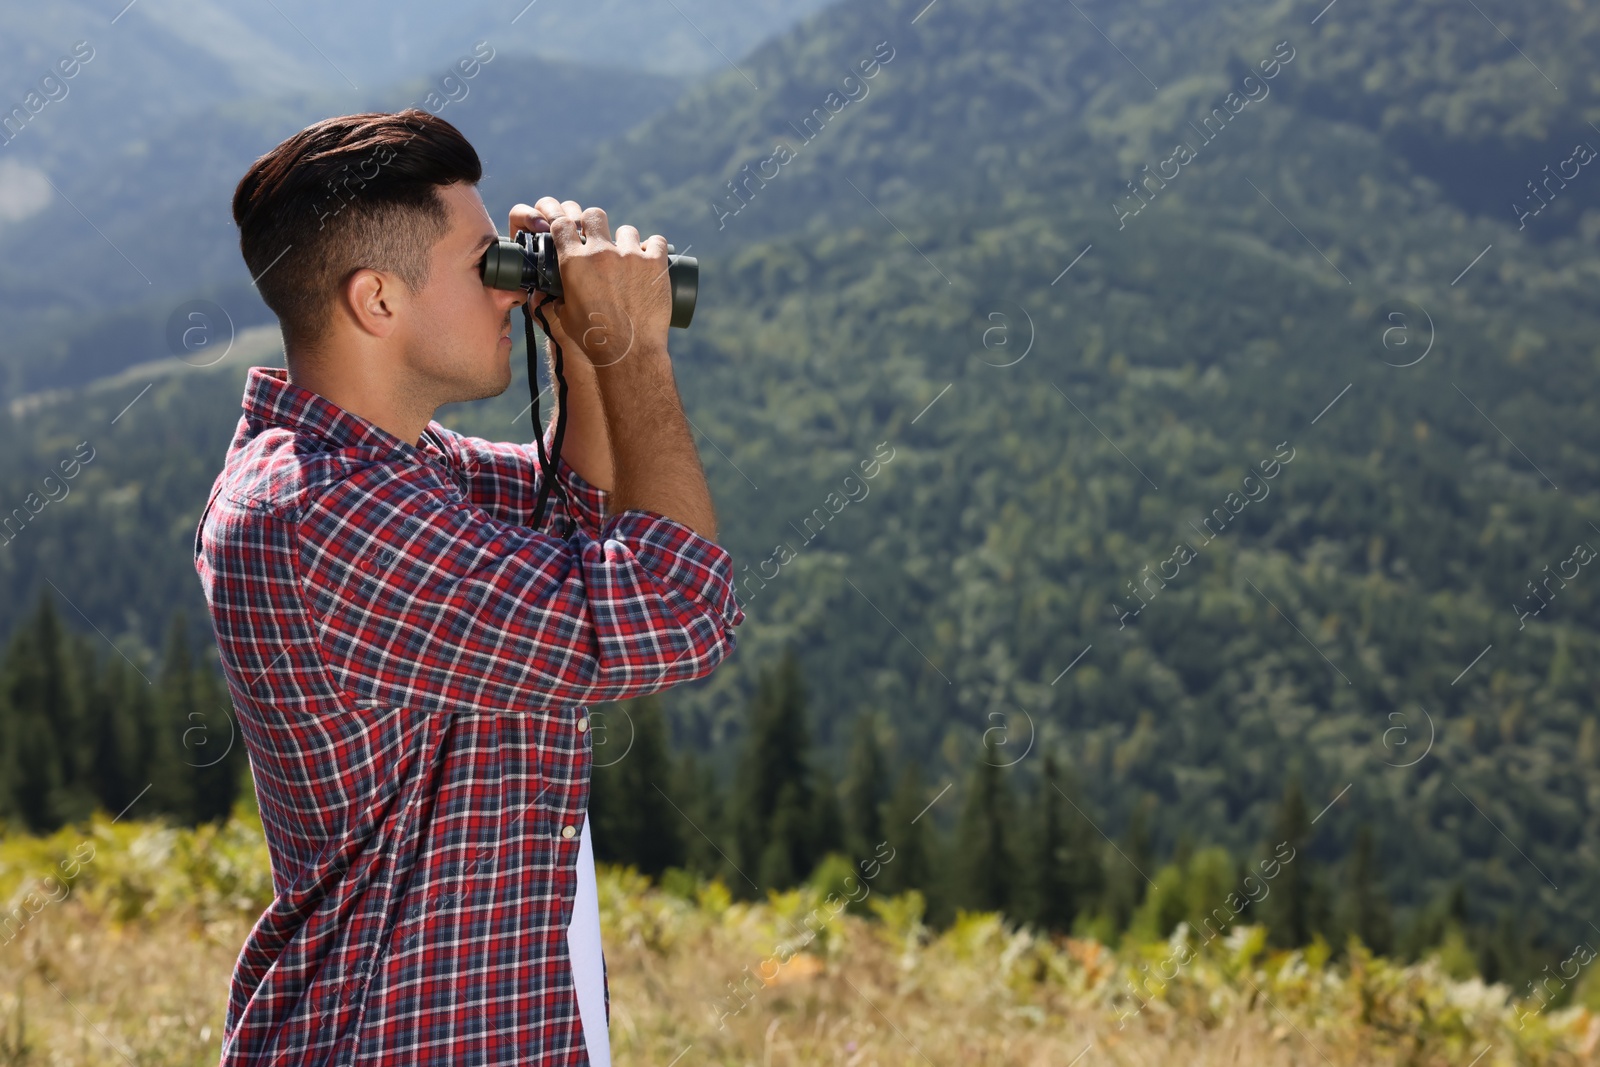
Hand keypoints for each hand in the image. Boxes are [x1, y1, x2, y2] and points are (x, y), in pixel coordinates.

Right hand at [508, 198, 670, 366]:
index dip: (566, 225)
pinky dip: (653, 249)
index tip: (573, 232)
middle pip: (595, 215)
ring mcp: (629, 256)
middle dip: (596, 224)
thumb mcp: (565, 317)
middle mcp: (600, 254)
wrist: (629, 355)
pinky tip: (652, 259)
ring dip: (627, 241)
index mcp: (574, 263)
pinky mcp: (655, 264)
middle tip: (601, 239)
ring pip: (627, 230)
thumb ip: (556, 298)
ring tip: (630, 259)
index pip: (562, 224)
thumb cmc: (594, 340)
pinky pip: (656, 241)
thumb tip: (550, 293)